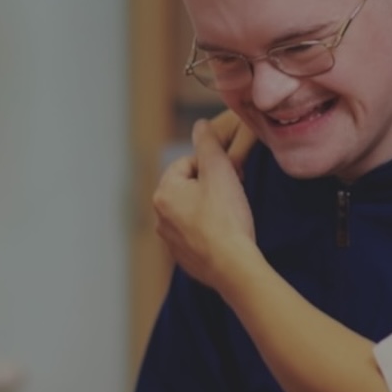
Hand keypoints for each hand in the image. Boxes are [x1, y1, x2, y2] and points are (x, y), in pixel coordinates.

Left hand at [153, 120, 259, 292]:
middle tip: (232, 194)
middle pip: (187, 188)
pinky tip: (225, 235)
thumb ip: (208, 144)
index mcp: (164, 193)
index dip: (211, 166)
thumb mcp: (219, 170)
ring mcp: (170, 241)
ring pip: (191, 212)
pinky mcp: (183, 258)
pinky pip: (195, 235)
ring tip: (230, 216)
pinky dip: (208, 231)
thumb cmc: (226, 217)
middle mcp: (159, 217)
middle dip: (209, 187)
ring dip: (209, 208)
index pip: (186, 164)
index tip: (229, 176)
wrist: (233, 266)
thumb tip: (200, 125)